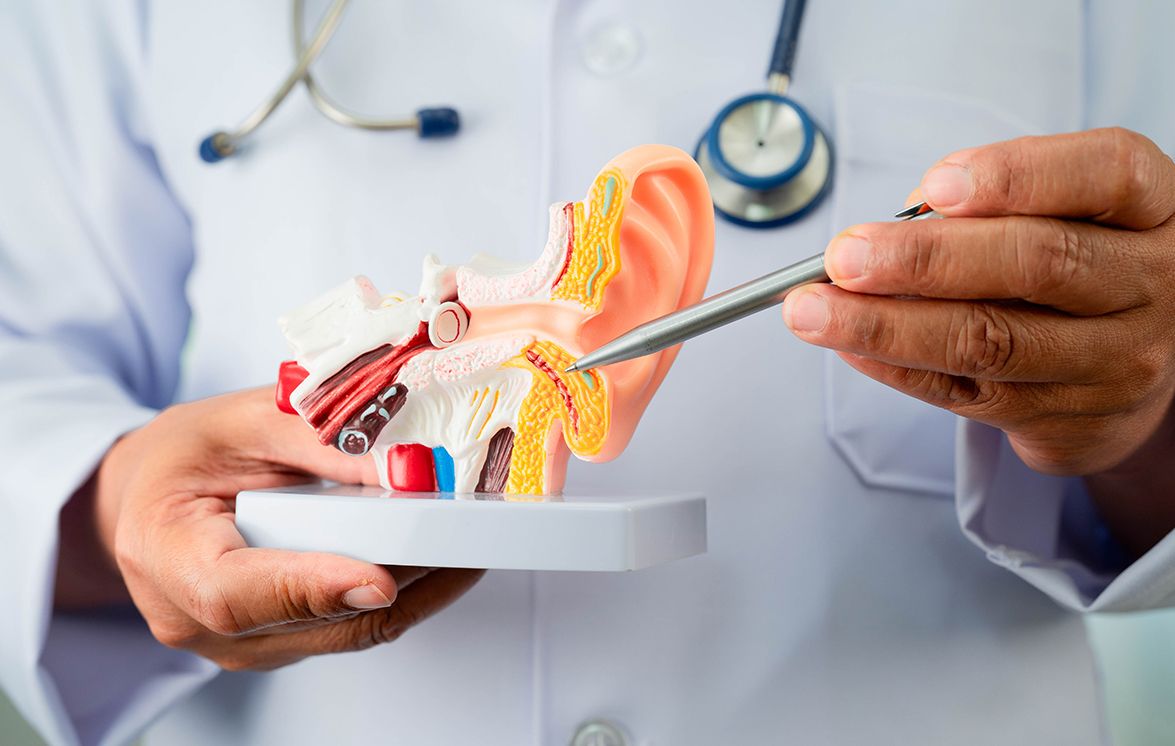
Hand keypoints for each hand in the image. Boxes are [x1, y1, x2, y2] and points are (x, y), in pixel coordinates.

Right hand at [59, 387, 483, 670]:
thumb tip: (409, 464)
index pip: (237, 595)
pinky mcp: (280, 644)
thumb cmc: (187, 455)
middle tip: (463, 530)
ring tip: (467, 534)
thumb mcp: (245, 418)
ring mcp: (240, 644)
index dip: (313, 589)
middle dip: (396, 574)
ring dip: (413, 586)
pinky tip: (437, 553)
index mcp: (164, 552)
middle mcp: (196, 619)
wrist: (152, 495)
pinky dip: (399, 592)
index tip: (379, 577)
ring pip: (345, 630)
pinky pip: (350, 627)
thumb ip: (323, 440)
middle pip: (312, 618)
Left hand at [782, 128, 1174, 553]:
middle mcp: (1148, 285)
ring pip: (991, 341)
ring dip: (886, 325)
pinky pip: (965, 394)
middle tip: (844, 256)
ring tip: (813, 310)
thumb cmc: (1088, 260)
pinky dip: (895, 367)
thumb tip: (900, 220)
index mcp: (1152, 210)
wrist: (1148, 361)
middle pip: (1038, 264)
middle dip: (925, 260)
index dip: (1018, 176)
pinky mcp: (1068, 419)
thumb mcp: (1073, 208)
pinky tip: (847, 346)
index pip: (1104, 175)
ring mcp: (1114, 361)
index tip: (937, 188)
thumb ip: (1001, 199)